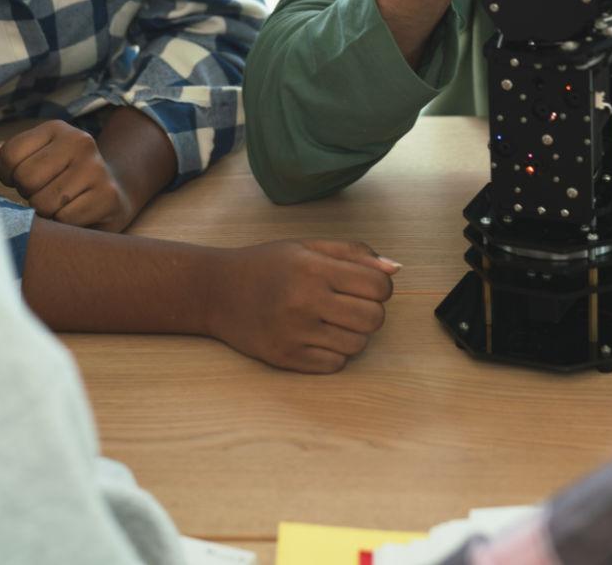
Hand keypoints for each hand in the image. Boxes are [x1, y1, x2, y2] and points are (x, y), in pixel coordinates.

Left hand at [0, 120, 137, 232]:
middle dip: (26, 193)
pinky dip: (61, 223)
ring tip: (56, 204)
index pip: (10, 154)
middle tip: (40, 193)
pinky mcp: (106, 196)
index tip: (19, 180)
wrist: (112, 194)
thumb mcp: (36, 157)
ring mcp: (95, 169)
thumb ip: (8, 155)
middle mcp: (79, 142)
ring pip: (43, 203)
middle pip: (26, 178)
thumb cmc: (62, 176)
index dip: (7, 174)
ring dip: (44, 212)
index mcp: (57, 129)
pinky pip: (64, 219)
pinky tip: (71, 215)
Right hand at [202, 239, 399, 373]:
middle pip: (374, 319)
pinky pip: (335, 364)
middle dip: (370, 311)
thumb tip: (395, 269)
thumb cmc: (266, 265)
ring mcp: (295, 333)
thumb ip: (354, 254)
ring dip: (353, 334)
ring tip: (332, 320)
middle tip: (350, 304)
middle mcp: (305, 301)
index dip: (380, 287)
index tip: (365, 286)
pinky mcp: (286, 358)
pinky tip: (318, 336)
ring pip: (358, 345)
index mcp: (313, 269)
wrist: (215, 291)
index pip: (378, 287)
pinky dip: (335, 353)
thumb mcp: (307, 247)